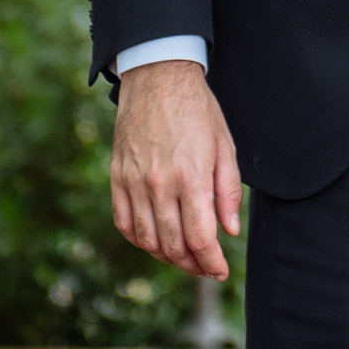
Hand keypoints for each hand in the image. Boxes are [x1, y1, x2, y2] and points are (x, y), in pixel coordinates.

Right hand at [109, 60, 241, 278]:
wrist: (158, 77)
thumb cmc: (197, 110)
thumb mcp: (225, 145)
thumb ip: (228, 192)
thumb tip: (230, 230)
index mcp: (192, 177)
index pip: (201, 238)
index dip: (212, 263)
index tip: (219, 271)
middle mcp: (160, 184)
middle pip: (173, 245)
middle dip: (192, 264)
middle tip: (204, 267)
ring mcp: (135, 182)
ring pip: (147, 239)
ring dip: (166, 256)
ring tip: (182, 256)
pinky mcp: (118, 176)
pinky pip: (124, 222)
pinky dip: (138, 239)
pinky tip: (154, 240)